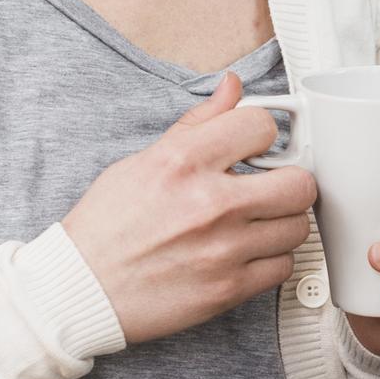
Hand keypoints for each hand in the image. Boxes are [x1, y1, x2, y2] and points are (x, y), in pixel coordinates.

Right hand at [60, 73, 317, 345]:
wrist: (80, 289)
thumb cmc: (106, 227)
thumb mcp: (144, 160)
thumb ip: (197, 124)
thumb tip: (231, 89)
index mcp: (184, 162)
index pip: (263, 126)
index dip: (262, 134)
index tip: (257, 147)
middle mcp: (209, 204)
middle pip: (299, 182)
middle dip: (289, 180)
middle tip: (272, 186)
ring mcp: (223, 249)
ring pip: (297, 227)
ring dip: (281, 222)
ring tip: (257, 221)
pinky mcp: (228, 289)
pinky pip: (283, 267)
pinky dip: (271, 260)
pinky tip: (248, 251)